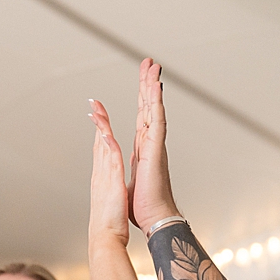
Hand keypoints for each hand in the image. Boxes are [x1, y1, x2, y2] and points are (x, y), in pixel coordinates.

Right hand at [88, 100, 129, 245]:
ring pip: (103, 146)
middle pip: (99, 143)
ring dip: (101, 126)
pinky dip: (109, 145)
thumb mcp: (109, 202)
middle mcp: (101, 175)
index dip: (99, 133)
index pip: (101, 151)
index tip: (97, 118)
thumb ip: (109, 192)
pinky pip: (112, 160)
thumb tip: (110, 188)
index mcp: (102, 179)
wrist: (105, 239)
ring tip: (98, 109)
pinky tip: (107, 132)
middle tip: (94, 104)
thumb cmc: (109, 225)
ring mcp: (105, 177)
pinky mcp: (113, 183)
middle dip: (97, 122)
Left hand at [128, 58, 178, 232]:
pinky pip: (157, 120)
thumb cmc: (144, 205)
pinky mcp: (156, 149)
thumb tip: (123, 167)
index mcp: (144, 148)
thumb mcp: (129, 179)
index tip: (143, 79)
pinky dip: (156, 103)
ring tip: (153, 67)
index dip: (142, 96)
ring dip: (153, 87)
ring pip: (155, 109)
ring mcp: (155, 144)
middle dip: (148, 83)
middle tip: (149, 62)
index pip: (143, 116)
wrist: (155, 217)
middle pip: (149, 106)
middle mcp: (151, 142)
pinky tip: (156, 88)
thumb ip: (127, 167)